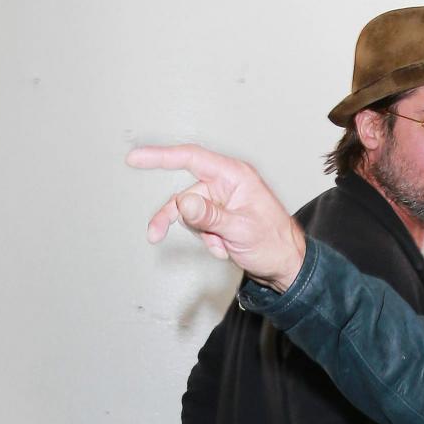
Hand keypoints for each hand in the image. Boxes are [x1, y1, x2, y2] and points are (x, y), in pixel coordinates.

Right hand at [126, 143, 306, 291]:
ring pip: (190, 213)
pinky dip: (209, 241)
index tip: (135, 159)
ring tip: (222, 248)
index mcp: (235, 176)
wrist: (287, 267)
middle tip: (154, 234)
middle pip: (185, 193)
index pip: (191, 158)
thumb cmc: (275, 244)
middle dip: (177, 218)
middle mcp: (227, 184)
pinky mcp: (221, 216)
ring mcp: (223, 201)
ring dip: (202, 235)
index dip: (160, 156)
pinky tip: (226, 249)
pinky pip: (200, 226)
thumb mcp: (240, 231)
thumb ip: (210, 216)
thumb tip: (183, 202)